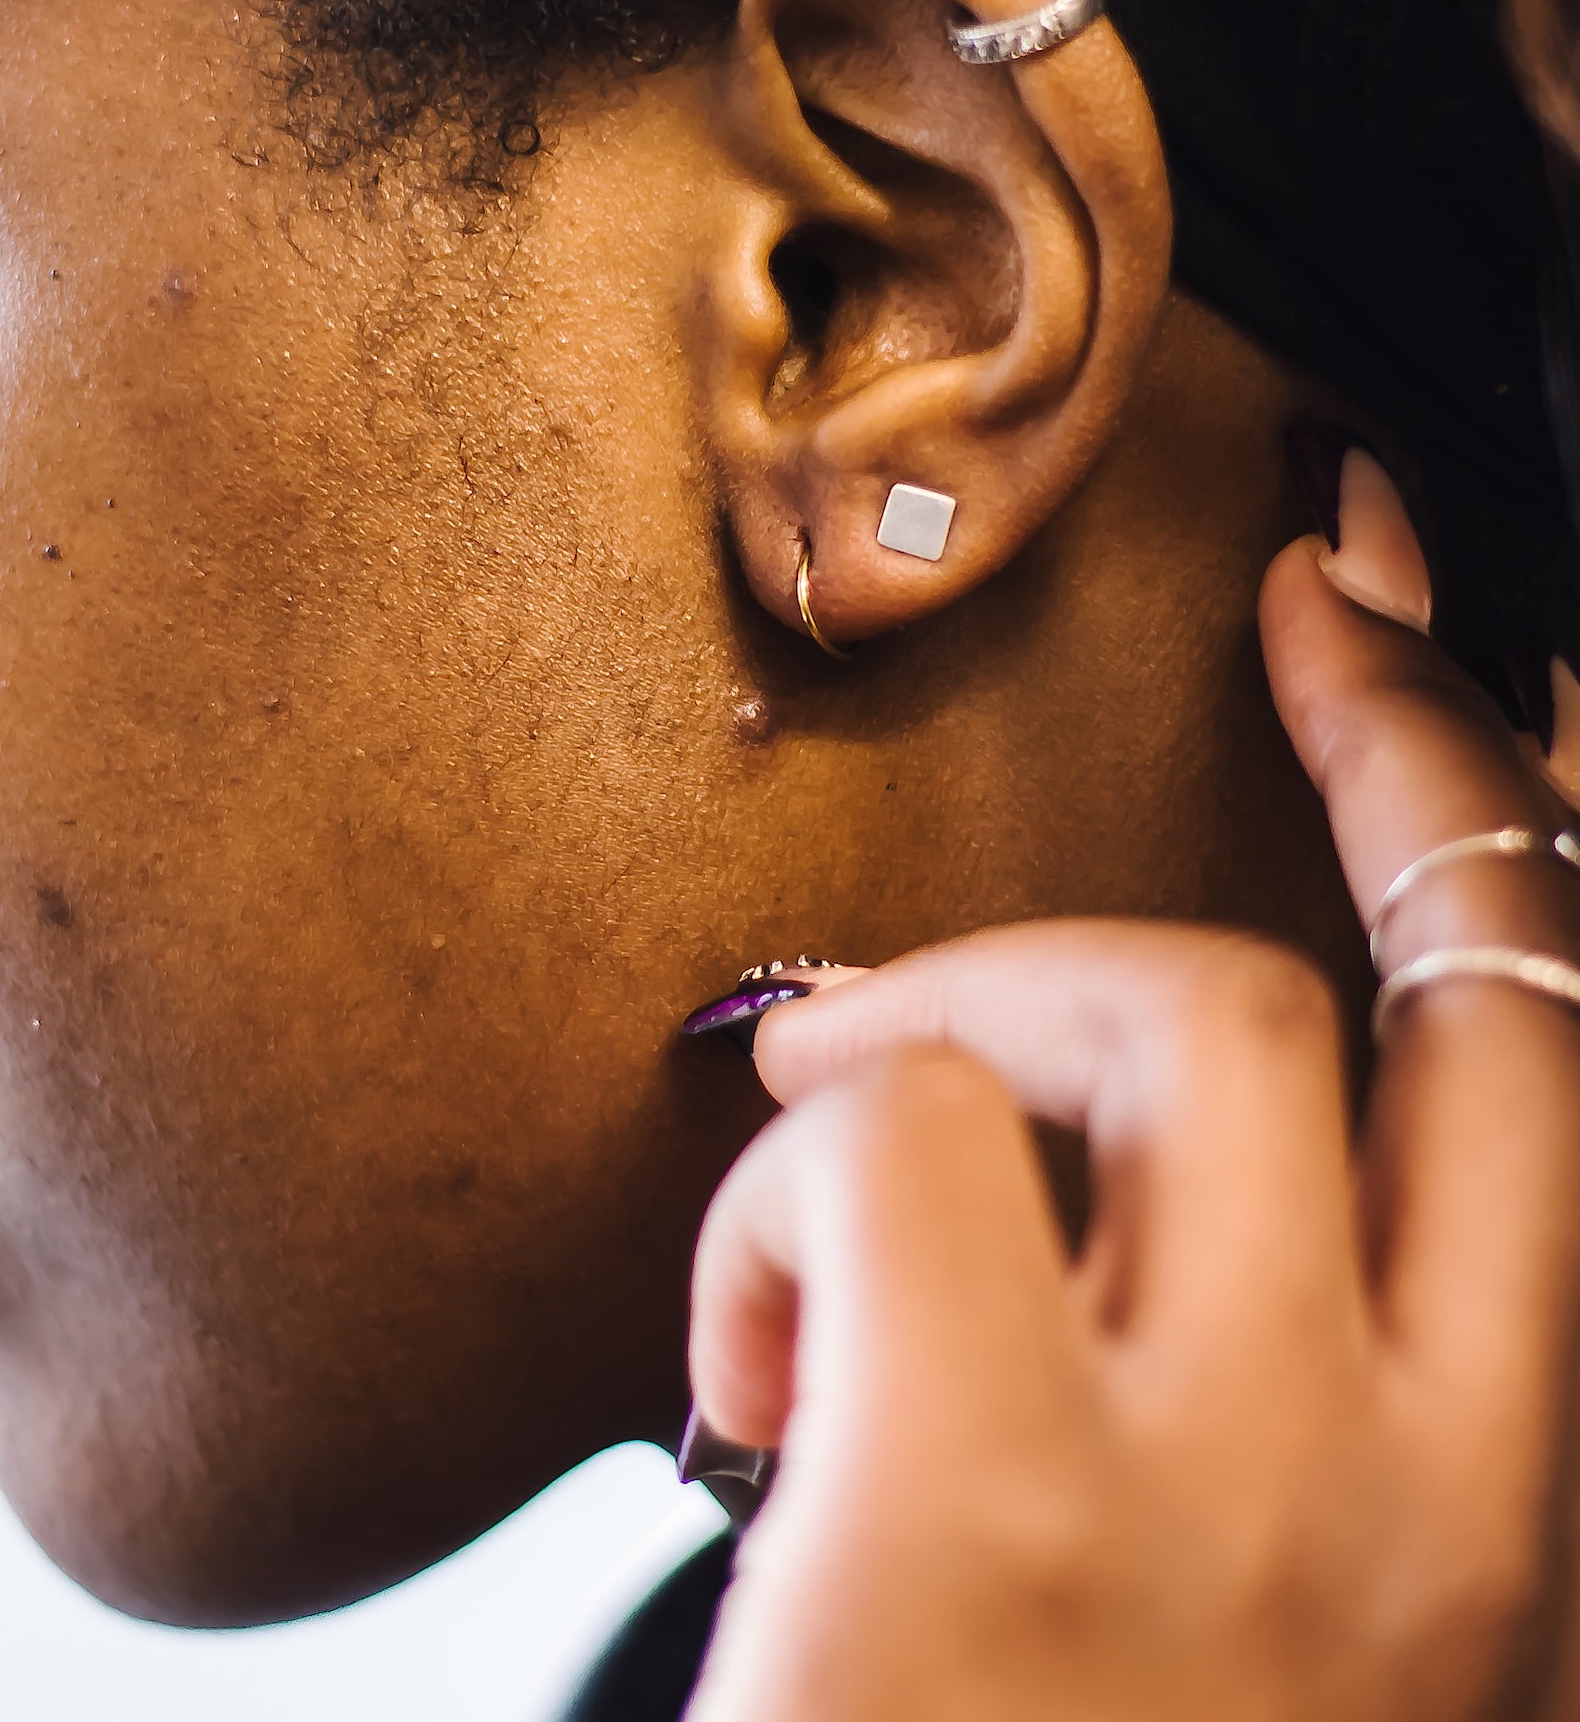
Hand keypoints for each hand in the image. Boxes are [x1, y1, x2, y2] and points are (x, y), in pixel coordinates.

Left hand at [685, 454, 1579, 1721]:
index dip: (1482, 796)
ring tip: (838, 1185)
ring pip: (1130, 1008)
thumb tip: (1119, 1136)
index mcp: (1512, 1514)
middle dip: (1301, 779)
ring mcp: (1226, 1488)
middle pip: (1355, 985)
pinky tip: (742, 1359)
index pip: (1549, 1060)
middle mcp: (1433, 1485)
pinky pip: (884, 1133)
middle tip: (1168, 730)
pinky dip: (784, 1186)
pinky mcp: (984, 1500)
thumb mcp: (1265, 1614)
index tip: (1378, 626)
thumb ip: (1267, 1380)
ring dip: (956, 1024)